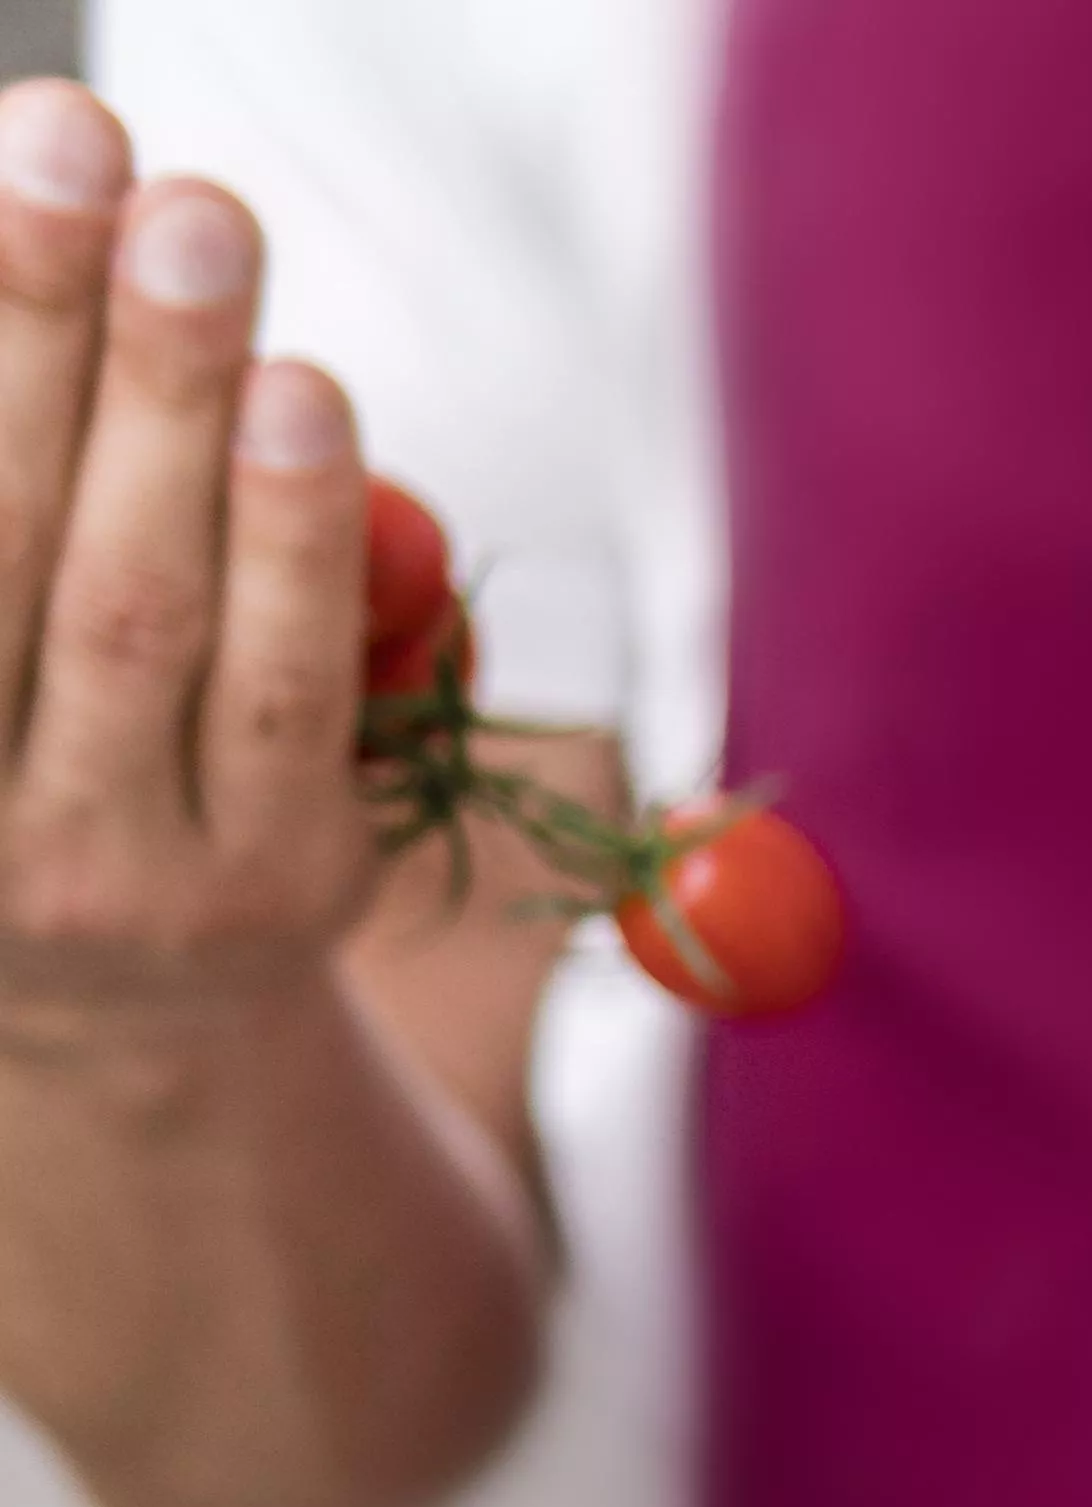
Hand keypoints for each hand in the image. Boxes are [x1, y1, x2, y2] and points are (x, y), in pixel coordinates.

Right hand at [0, 86, 376, 1062]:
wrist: (136, 1011)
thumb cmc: (29, 756)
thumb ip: (16, 470)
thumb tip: (32, 258)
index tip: (12, 163)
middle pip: (5, 539)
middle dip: (44, 329)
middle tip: (86, 150)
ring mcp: (109, 858)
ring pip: (141, 609)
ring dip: (172, 408)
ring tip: (198, 236)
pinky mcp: (271, 878)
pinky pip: (290, 688)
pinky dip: (296, 536)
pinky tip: (302, 398)